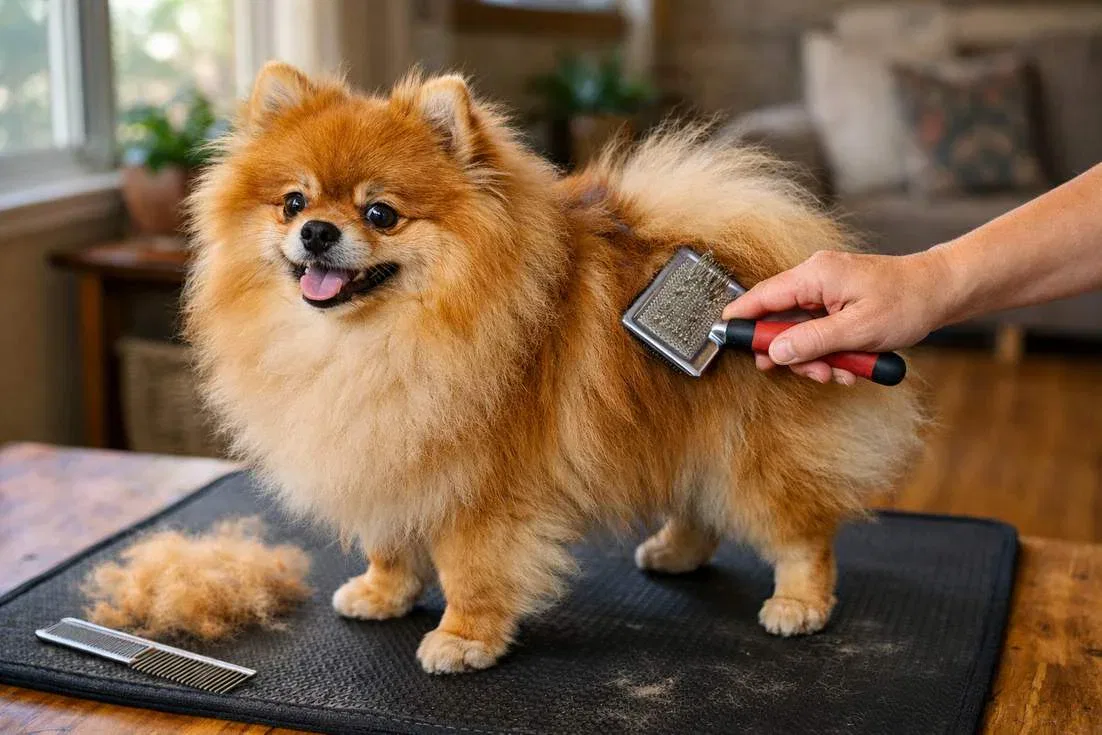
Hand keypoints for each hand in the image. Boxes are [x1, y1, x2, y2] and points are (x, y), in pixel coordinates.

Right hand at [722, 249, 952, 383]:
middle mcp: (815, 279)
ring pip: (800, 331)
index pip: (763, 296)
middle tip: (815, 372)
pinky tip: (850, 362)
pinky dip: (830, 351)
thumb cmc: (906, 303)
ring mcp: (826, 291)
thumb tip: (773, 352)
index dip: (741, 318)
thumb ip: (811, 341)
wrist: (940, 291)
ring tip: (842, 371)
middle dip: (793, 352)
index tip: (723, 337)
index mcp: (815, 276)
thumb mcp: (857, 330)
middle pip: (780, 320)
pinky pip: (818, 331)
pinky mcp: (836, 303)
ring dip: (816, 357)